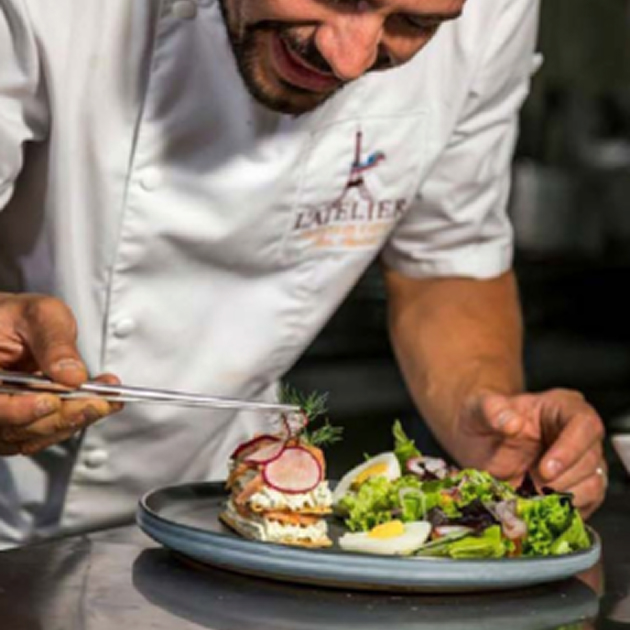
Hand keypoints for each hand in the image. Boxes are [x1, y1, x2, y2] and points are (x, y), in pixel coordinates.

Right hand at [0, 293, 120, 455]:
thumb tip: (73, 375)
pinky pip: (44, 434)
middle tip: (97, 402)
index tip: (51, 401)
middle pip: (12, 426)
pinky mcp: (20, 426)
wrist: (19, 327)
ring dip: (73, 421)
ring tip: (107, 401)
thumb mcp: (40, 314)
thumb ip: (54, 343)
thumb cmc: (22, 317)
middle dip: (59, 416)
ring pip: (30, 437)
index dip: (17, 409)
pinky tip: (101, 404)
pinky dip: (73, 421)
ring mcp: (0, 418)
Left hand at [453, 388, 605, 518]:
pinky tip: (537, 507)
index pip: (585, 424)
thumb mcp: (480, 408)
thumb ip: (493, 410)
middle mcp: (578, 434)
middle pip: (591, 460)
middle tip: (532, 487)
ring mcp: (580, 462)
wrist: (476, 441)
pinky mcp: (576, 488)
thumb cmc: (483, 418)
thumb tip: (513, 423)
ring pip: (593, 485)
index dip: (570, 450)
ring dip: (563, 498)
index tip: (545, 470)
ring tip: (531, 496)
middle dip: (562, 480)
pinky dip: (563, 511)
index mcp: (562, 406)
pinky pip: (585, 504)